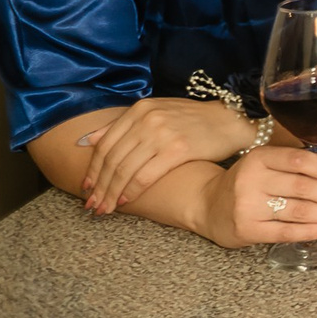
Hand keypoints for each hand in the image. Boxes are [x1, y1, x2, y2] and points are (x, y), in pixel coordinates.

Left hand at [80, 98, 253, 213]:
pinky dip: (131, 191)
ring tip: (105, 208)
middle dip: (99, 186)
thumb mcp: (156, 113)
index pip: (106, 144)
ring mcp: (162, 134)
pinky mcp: (177, 150)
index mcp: (140, 109)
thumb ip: (123, 125)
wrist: (230, 120)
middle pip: (113, 159)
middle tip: (92, 205)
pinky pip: (145, 176)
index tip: (86, 187)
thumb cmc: (193, 120)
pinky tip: (125, 201)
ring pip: (125, 170)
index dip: (93, 169)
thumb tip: (88, 140)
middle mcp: (148, 119)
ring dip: (111, 193)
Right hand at [197, 145, 316, 248]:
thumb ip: (296, 164)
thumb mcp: (266, 164)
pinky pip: (287, 231)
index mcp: (259, 157)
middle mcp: (252, 179)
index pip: (299, 160)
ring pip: (299, 210)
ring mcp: (248, 205)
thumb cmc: (246, 183)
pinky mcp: (248, 229)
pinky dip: (312, 231)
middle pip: (303, 187)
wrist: (207, 205)